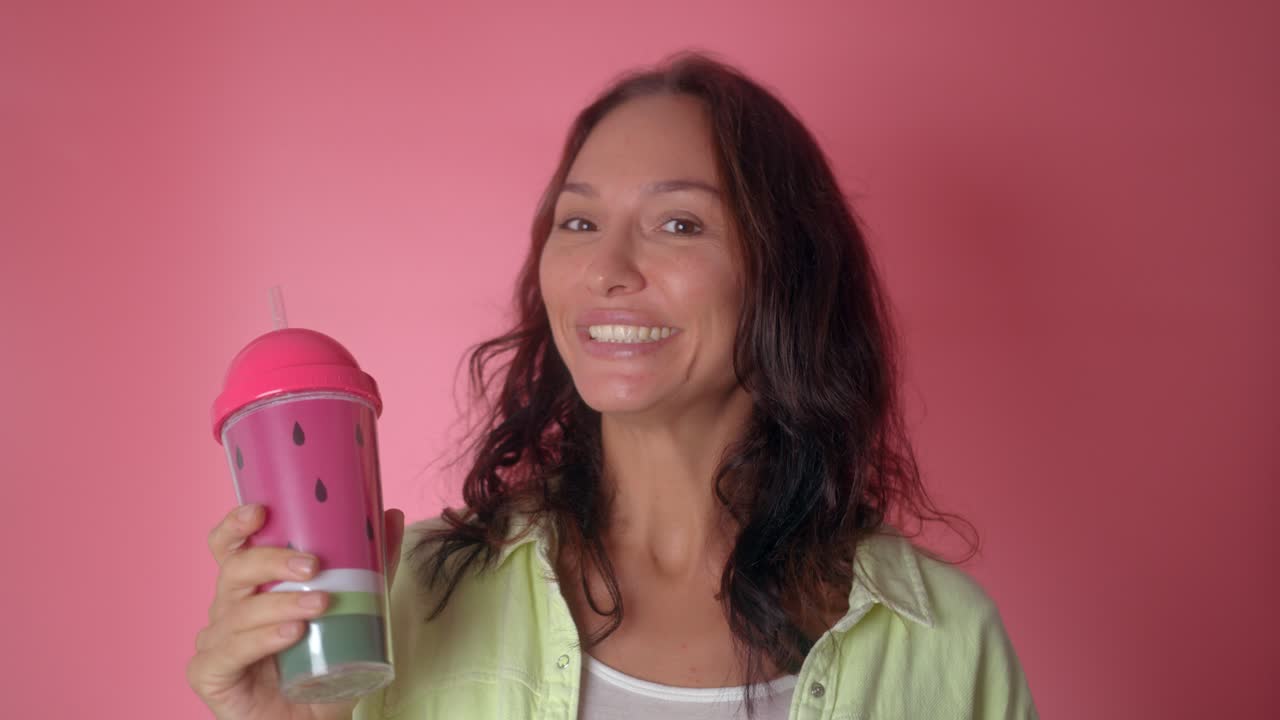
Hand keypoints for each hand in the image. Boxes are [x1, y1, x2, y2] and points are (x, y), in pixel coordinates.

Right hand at [186, 504, 405, 719]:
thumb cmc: (325, 665)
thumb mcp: (356, 612)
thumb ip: (373, 569)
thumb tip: (390, 515)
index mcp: (252, 587)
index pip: (231, 547)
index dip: (236, 525)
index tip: (260, 511)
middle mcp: (228, 608)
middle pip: (235, 570)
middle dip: (272, 560)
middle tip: (313, 564)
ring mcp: (215, 642)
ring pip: (239, 611)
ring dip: (281, 603)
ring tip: (320, 604)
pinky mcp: (210, 675)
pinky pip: (229, 651)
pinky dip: (261, 639)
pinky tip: (290, 634)